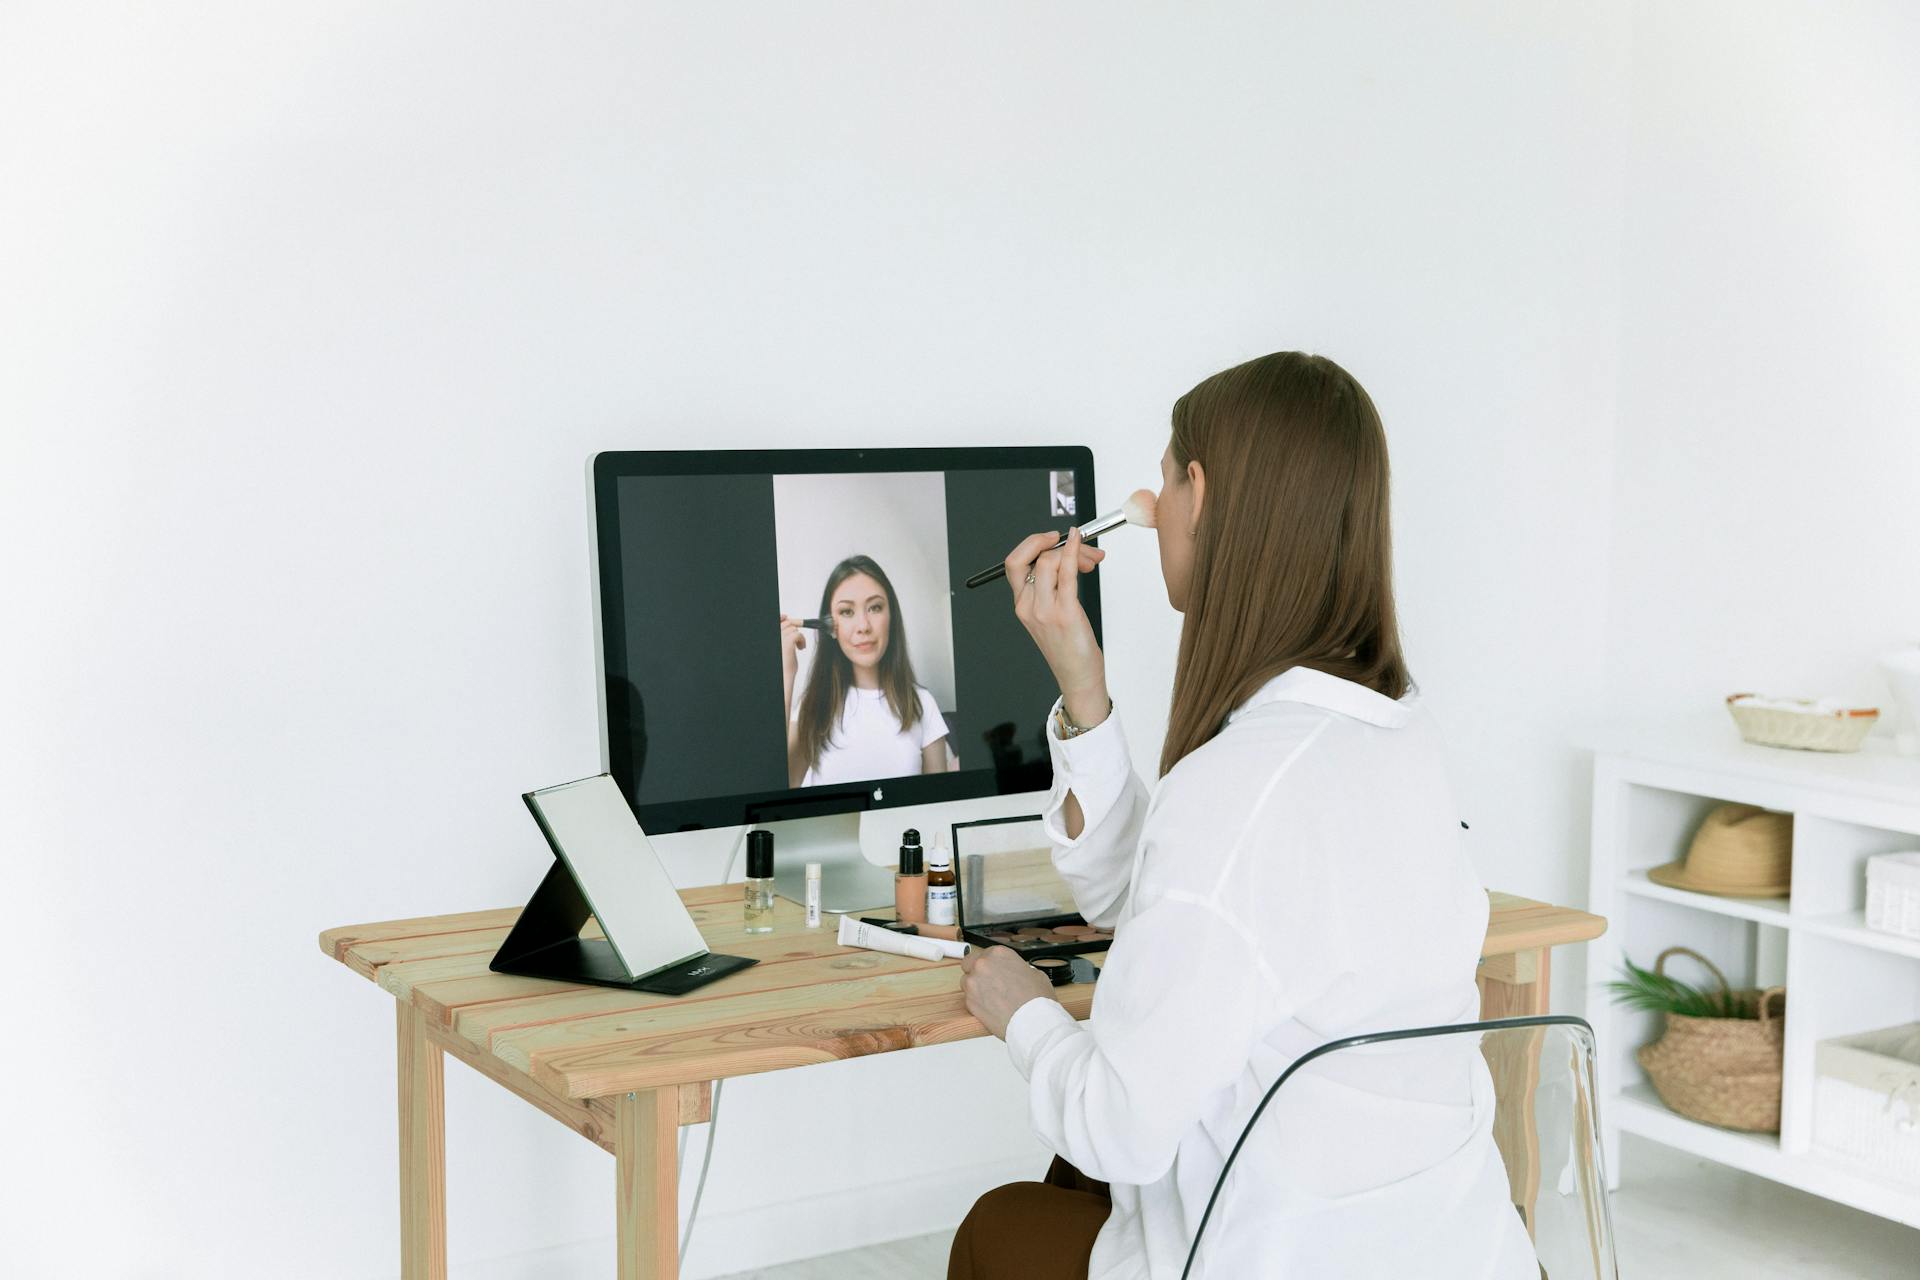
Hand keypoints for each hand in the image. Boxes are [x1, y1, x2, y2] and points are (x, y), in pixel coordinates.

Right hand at [778, 612, 806, 684]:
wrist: (784, 677)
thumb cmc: (784, 665)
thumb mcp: (783, 646)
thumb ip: (785, 634)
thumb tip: (787, 618)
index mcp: (773, 637)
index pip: (778, 621)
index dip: (782, 618)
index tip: (786, 617)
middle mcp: (775, 636)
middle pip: (787, 624)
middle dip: (794, 630)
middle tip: (797, 642)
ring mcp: (779, 638)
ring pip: (794, 629)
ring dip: (799, 637)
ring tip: (798, 647)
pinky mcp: (787, 642)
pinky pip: (798, 634)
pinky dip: (802, 640)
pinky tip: (801, 648)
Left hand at [960, 944, 1056, 1039]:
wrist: (1032, 1021)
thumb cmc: (1036, 999)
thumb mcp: (1035, 973)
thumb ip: (1018, 969)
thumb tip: (1016, 974)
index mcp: (998, 953)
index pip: (985, 953)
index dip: (990, 963)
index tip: (994, 970)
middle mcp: (982, 965)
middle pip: (969, 964)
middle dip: (976, 972)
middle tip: (988, 982)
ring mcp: (973, 983)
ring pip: (966, 982)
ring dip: (975, 987)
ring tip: (991, 998)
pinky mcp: (969, 1002)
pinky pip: (968, 999)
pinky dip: (976, 1003)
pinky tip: (990, 1008)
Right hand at [1004, 527, 1108, 717]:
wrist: (1077, 676)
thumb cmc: (1069, 647)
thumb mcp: (1051, 614)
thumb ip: (1053, 587)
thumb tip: (1067, 554)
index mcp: (1022, 604)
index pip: (1015, 562)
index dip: (1032, 543)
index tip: (1051, 538)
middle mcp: (1029, 605)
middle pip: (1036, 557)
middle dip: (1059, 543)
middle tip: (1081, 548)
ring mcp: (1045, 610)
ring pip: (1051, 561)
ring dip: (1075, 550)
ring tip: (1090, 560)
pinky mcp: (1065, 614)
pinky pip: (1066, 574)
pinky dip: (1073, 551)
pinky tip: (1079, 543)